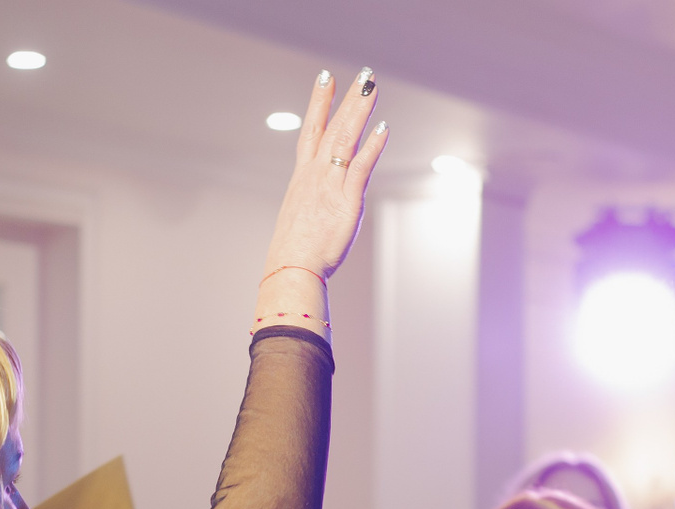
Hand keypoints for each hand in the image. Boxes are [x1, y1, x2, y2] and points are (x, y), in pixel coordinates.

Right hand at [264, 68, 388, 281]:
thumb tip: (319, 205)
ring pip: (346, 138)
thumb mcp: (300, 218)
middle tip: (363, 74)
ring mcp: (330, 184)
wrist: (291, 268)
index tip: (325, 78)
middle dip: (348, 98)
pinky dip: (372, 146)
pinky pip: (361, 167)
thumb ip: (312, 203)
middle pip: (333, 126)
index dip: (319, 103)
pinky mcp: (346, 200)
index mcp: (303, 177)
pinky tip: (383, 128)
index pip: (312, 131)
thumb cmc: (294, 252)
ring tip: (372, 86)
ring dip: (360, 110)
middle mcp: (315, 174)